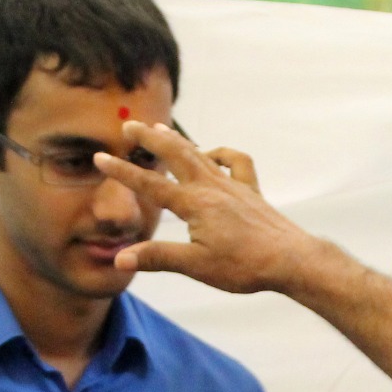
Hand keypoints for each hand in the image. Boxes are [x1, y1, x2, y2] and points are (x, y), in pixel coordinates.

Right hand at [100, 122, 327, 294]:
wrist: (291, 260)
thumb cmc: (245, 266)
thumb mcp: (196, 266)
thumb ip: (157, 258)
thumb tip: (120, 259)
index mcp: (195, 204)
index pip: (151, 184)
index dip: (123, 171)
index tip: (100, 156)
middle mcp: (212, 187)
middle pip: (175, 155)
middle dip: (149, 139)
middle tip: (128, 125)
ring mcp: (233, 186)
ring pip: (200, 154)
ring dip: (177, 141)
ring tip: (159, 129)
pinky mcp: (251, 192)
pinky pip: (236, 163)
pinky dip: (222, 154)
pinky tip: (213, 156)